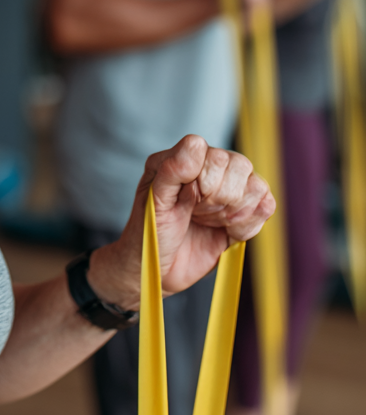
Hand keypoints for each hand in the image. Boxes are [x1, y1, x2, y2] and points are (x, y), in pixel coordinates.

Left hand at [87, 135, 274, 310]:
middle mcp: (205, 170)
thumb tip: (195, 143)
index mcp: (178, 160)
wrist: (157, 270)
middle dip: (222, 196)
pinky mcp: (241, 215)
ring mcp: (225, 192)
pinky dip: (249, 225)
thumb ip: (172, 170)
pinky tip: (228, 232)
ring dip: (236, 211)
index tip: (191, 199)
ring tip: (211, 222)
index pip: (211, 152)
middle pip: (240, 164)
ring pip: (257, 185)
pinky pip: (265, 208)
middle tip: (200, 214)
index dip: (207, 177)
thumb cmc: (149, 233)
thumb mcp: (155, 201)